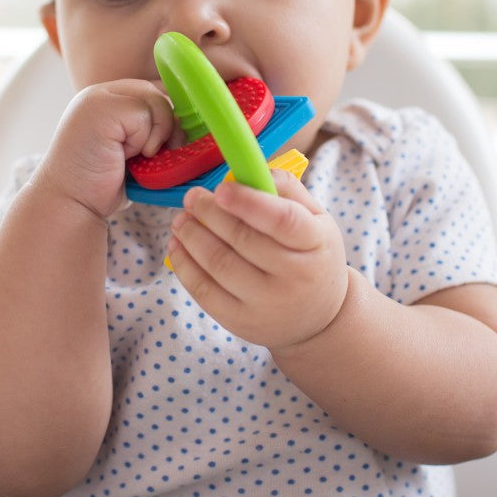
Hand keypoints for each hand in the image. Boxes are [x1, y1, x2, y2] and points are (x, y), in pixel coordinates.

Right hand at [36, 79, 175, 219]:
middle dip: (166, 126)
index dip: (166, 115)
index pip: (153, 92)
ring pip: (156, 101)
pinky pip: (145, 115)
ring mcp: (99, 98)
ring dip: (155, 135)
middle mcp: (102, 93)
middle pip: (158, 93)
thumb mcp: (131, 150)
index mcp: (108, 99)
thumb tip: (187, 124)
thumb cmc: (99, 184)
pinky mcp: (102, 108)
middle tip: (154, 154)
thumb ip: (150, 130)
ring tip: (133, 156)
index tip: (167, 144)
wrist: (69, 202)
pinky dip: (145, 140)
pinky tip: (126, 156)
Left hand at [166, 169, 348, 351]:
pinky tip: (177, 245)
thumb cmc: (312, 254)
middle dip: (209, 214)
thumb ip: (286, 189)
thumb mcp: (316, 218)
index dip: (247, 202)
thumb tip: (244, 173)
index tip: (220, 188)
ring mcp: (267, 305)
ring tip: (181, 219)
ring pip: (219, 265)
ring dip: (192, 237)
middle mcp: (294, 278)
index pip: (282, 220)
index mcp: (316, 243)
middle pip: (243, 240)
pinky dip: (184, 265)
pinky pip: (204, 292)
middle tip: (192, 197)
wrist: (318, 317)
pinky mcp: (241, 323)